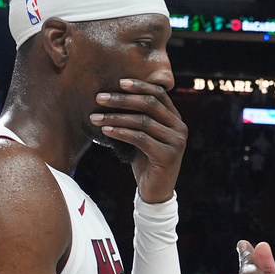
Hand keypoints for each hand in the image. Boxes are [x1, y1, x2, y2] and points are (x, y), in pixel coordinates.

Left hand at [93, 78, 186, 203]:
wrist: (155, 191)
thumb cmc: (145, 161)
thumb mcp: (142, 135)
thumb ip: (138, 118)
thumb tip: (112, 98)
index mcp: (175, 119)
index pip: (159, 93)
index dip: (139, 86)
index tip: (119, 82)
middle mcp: (179, 127)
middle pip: (150, 104)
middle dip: (122, 99)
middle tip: (99, 98)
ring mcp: (176, 142)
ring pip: (142, 121)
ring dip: (115, 117)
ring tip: (95, 117)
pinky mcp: (167, 155)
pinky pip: (140, 139)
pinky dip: (120, 133)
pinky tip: (105, 131)